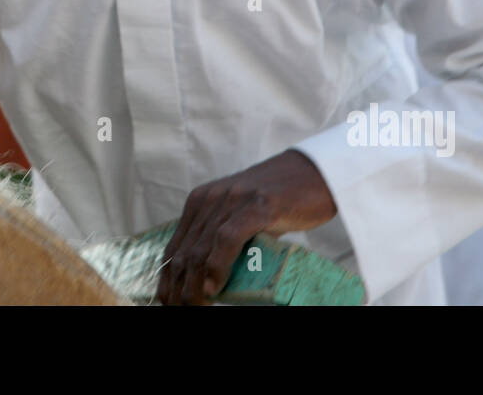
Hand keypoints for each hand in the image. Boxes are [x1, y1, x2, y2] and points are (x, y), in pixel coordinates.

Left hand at [155, 149, 335, 305]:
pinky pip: (227, 239)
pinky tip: (214, 287)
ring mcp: (233, 201)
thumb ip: (223, 237)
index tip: (168, 300)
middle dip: (179, 288)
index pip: (175, 247)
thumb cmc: (280, 200)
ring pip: (201, 250)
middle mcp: (211, 199)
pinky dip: (217, 266)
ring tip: (194, 306)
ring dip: (195, 285)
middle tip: (180, 310)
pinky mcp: (257, 206)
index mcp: (202, 201)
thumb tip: (209, 277)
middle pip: (185, 253)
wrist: (315, 173)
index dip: (168, 278)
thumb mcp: (241, 215)